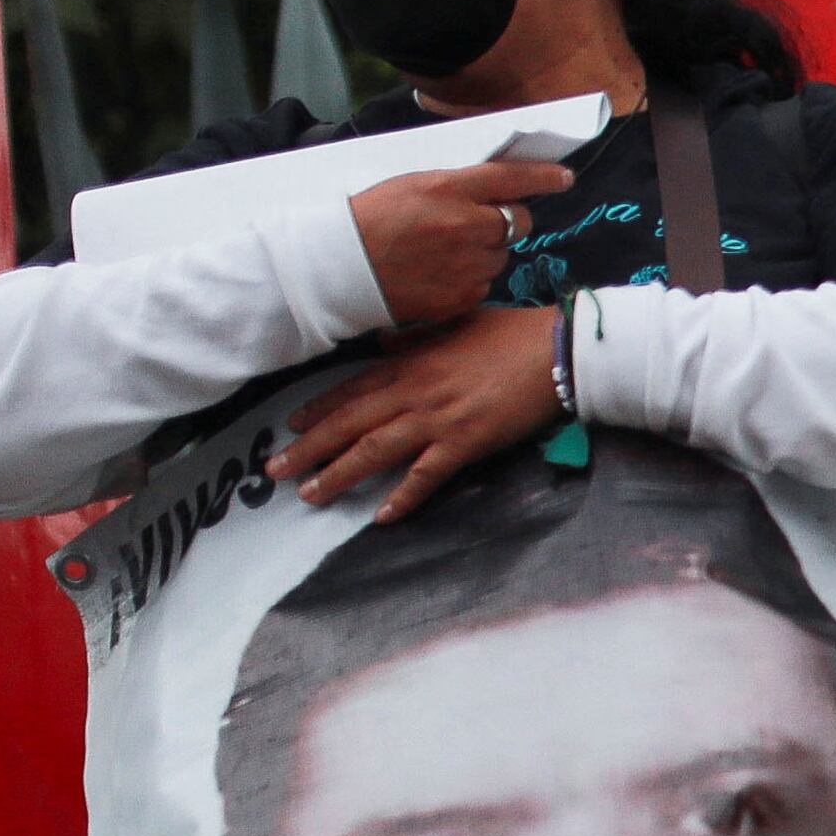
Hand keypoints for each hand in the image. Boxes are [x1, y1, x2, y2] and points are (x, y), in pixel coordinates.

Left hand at [274, 310, 564, 521]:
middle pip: (350, 423)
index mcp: (411, 360)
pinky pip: (426, 474)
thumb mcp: (458, 320)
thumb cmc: (514, 333)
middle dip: (309, 448)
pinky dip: (403, 496)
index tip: (291, 427)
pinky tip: (382, 516)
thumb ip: (419, 333)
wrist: (559, 350)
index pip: (352, 389)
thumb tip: (388, 339)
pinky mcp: (466, 442)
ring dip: (340, 474)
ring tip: (311, 495)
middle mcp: (414, 391)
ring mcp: (438, 418)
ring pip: (375, 449)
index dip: (319, 410)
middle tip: (276, 470)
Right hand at [348, 161, 578, 328]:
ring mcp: (466, 263)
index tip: (563, 178)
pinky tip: (440, 273)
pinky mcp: (462, 294)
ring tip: (446, 251)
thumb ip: (458, 187)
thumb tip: (499, 188)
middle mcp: (465, 224)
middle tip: (479, 222)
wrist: (339, 267)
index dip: (543, 177)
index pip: (512, 179)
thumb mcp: (413, 186)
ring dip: (486, 251)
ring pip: (502, 255)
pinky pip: (485, 283)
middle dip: (508, 220)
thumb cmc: (371, 219)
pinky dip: (471, 278)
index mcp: (448, 189)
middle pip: (518, 221)